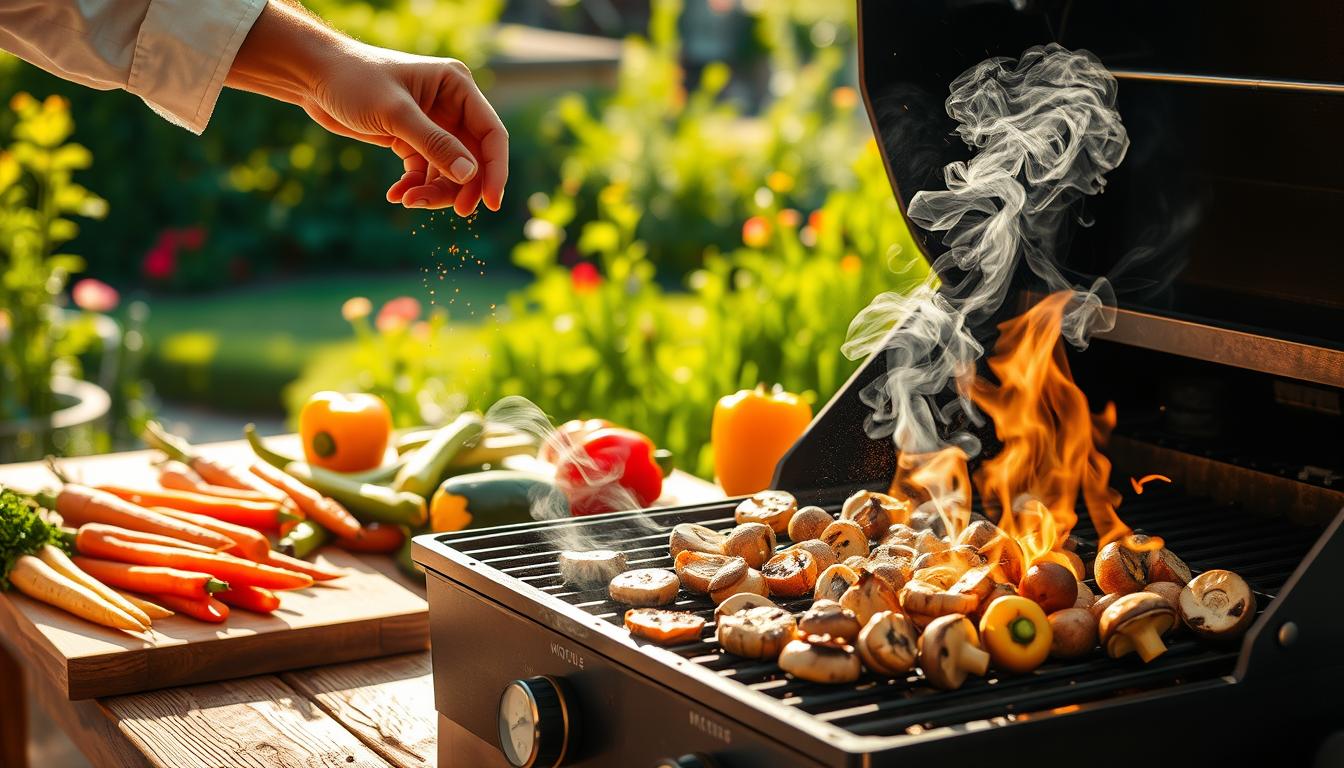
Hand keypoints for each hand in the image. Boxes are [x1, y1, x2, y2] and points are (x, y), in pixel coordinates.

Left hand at [227, 1, 506, 214]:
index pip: (490, 134)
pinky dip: (414, 186)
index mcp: (457, 87)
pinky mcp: (410, 138)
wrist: (313, 77)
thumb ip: (435, 145)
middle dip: (460, 186)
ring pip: (448, 170)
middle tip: (453, 212)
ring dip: (433, 191)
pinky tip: (396, 195)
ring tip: (408, 201)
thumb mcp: (396, 114)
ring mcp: (431, 123)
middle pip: (472, 158)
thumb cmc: (354, 81)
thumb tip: (470, 176)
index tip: (491, 204)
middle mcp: (450, 105)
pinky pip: (424, 171)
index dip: (495, 170)